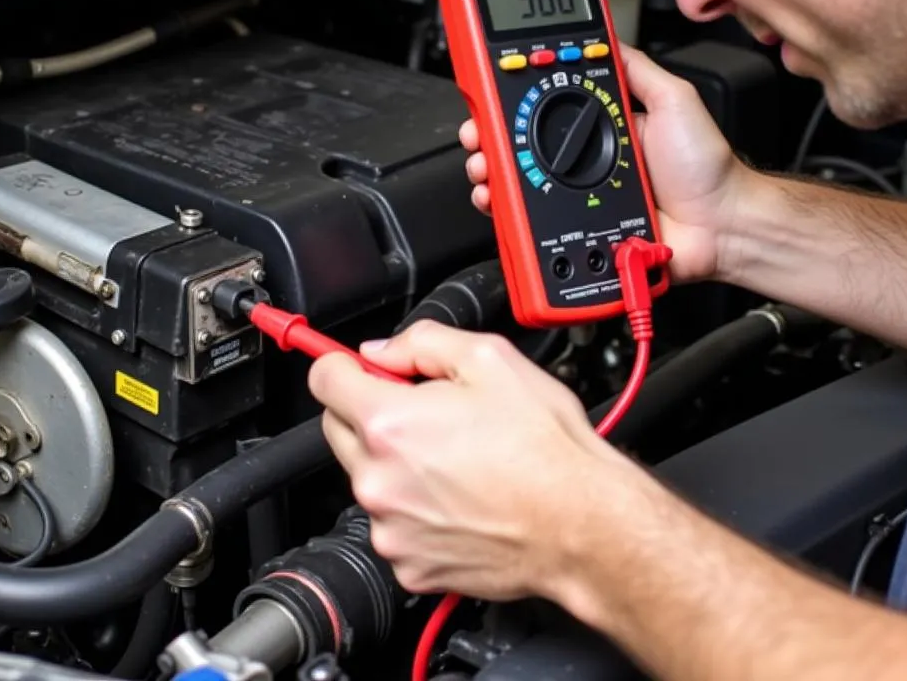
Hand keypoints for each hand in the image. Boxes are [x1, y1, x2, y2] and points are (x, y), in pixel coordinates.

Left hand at [307, 320, 634, 619]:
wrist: (583, 526)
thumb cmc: (546, 450)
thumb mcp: (490, 359)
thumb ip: (422, 342)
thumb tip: (382, 350)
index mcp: (390, 424)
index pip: (324, 379)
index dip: (343, 364)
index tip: (357, 368)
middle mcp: (378, 481)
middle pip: (338, 428)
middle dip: (369, 411)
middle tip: (423, 410)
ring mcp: (390, 528)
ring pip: (367, 478)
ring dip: (394, 463)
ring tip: (453, 458)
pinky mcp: (409, 565)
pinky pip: (392, 523)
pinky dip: (413, 508)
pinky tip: (458, 496)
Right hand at [460, 44, 748, 281]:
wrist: (720, 225)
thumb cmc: (705, 168)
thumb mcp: (673, 99)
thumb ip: (637, 70)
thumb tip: (605, 39)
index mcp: (600, 128)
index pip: (545, 109)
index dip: (514, 102)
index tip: (493, 94)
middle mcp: (582, 161)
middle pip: (520, 147)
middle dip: (489, 138)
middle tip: (479, 134)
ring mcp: (576, 196)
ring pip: (518, 184)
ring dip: (491, 174)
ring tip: (485, 168)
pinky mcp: (576, 229)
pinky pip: (534, 223)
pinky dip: (508, 215)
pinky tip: (500, 201)